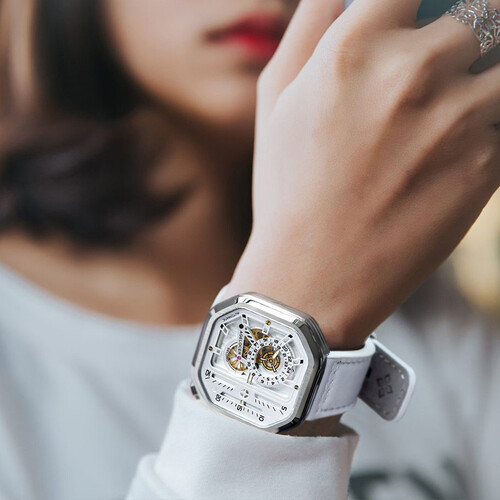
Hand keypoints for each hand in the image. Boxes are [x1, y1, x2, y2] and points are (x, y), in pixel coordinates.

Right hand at [225, 0, 499, 348]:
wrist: (313, 274)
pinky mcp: (485, 166)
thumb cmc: (287, 187)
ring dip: (484, 79)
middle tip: (439, 71)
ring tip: (444, 114)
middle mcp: (410, 73)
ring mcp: (456, 120)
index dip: (426, 3)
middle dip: (466, 36)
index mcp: (353, 49)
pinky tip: (443, 156)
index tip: (428, 18)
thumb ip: (311, 24)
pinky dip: (485, 127)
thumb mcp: (276, 98)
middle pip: (480, 13)